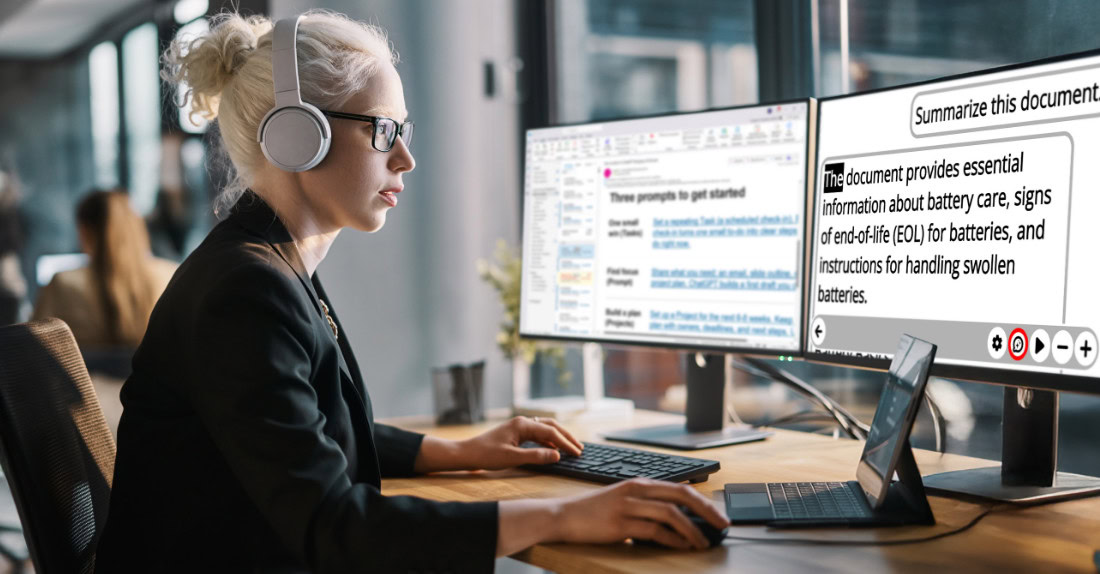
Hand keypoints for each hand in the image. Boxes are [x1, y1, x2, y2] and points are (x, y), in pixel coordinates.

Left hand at [457, 416, 583, 470]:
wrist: (467, 453)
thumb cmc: (486, 455)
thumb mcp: (512, 458)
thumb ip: (536, 456)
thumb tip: (558, 455)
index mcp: (522, 425)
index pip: (551, 433)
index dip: (566, 444)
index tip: (577, 454)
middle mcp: (522, 422)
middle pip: (551, 426)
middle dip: (566, 437)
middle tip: (579, 448)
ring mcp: (519, 427)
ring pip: (545, 429)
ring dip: (559, 438)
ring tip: (571, 447)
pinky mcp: (516, 433)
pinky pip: (537, 434)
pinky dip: (548, 441)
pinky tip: (554, 449)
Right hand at [552, 478, 727, 549]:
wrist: (564, 515)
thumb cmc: (594, 511)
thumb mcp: (623, 500)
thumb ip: (647, 505)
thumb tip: (678, 519)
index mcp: (639, 483)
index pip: (680, 487)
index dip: (703, 501)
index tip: (718, 515)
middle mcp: (636, 491)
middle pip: (681, 495)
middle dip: (706, 511)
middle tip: (722, 525)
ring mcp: (628, 506)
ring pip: (670, 513)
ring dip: (691, 529)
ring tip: (702, 541)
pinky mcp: (620, 524)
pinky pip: (653, 531)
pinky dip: (672, 539)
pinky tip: (681, 545)